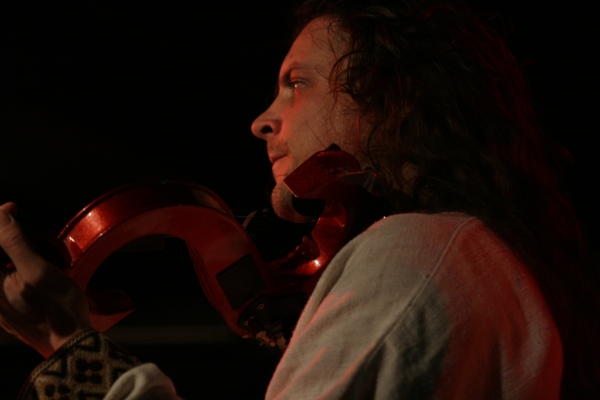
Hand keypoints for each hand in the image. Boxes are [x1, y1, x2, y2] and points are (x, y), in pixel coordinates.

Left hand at [0, 202, 89, 357]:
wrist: (70, 343)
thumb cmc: (57, 308)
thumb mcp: (37, 270)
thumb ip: (13, 241)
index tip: (11, 208)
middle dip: (3, 235)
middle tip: (17, 219)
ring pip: (0, 266)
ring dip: (8, 248)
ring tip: (28, 241)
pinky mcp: (6, 308)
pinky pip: (4, 279)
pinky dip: (11, 263)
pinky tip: (27, 262)